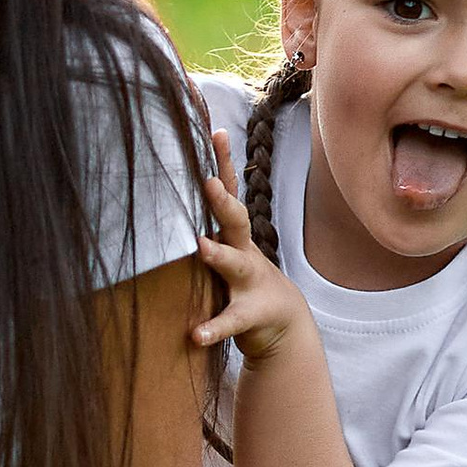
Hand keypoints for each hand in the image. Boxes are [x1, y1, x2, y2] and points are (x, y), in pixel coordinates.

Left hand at [192, 131, 313, 367]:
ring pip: (235, 266)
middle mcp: (244, 252)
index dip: (224, 162)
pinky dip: (212, 328)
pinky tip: (196, 335)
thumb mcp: (230, 244)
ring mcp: (247, 283)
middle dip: (224, 201)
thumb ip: (212, 216)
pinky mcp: (246, 316)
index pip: (230, 191)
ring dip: (219, 256)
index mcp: (236, 234)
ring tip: (201, 246)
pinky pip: (228, 321)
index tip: (215, 132)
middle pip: (236, 222)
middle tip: (209, 181)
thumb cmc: (244, 277)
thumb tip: (184, 178)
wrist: (282, 322)